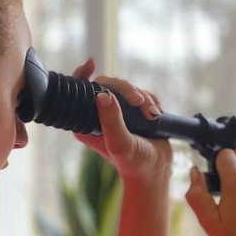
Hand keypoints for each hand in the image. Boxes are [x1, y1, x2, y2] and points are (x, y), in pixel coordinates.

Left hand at [69, 58, 172, 186]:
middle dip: (127, 89)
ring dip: (143, 98)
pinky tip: (155, 115)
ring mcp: (117, 112)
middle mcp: (99, 115)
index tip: (91, 65)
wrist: (156, 170)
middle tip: (139, 102)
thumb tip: (102, 95)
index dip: (82, 75)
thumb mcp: (120, 143)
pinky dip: (151, 101)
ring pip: (127, 88)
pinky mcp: (133, 111)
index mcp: (86, 122)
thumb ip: (111, 121)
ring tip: (151, 116)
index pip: (78, 92)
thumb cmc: (135, 163)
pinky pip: (141, 94)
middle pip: (107, 84)